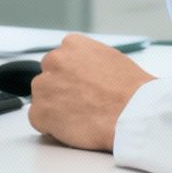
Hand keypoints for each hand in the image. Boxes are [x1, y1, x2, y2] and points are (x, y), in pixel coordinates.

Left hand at [26, 34, 155, 151]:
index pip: (60, 60)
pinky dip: (51, 126)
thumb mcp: (110, 59)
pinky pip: (38, 120)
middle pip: (49, 78)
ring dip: (55, 108)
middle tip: (82, 104)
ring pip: (42, 99)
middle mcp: (54, 61)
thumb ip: (88, 62)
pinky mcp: (40, 112)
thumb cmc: (130, 90)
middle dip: (60, 91)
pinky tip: (73, 127)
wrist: (133, 112)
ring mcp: (44, 86)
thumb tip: (82, 72)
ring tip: (81, 116)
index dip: (71, 77)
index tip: (81, 88)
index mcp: (72, 45)